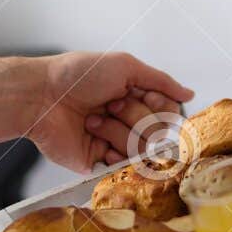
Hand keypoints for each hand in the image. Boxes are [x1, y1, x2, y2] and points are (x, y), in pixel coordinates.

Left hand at [22, 51, 193, 171]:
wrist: (42, 96)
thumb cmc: (78, 74)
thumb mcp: (125, 66)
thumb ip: (161, 81)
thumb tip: (189, 94)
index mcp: (135, 96)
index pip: (169, 111)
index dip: (158, 105)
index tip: (137, 93)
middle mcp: (127, 120)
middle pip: (158, 130)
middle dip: (134, 114)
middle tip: (109, 103)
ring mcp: (114, 141)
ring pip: (141, 147)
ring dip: (117, 129)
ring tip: (92, 118)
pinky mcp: (98, 161)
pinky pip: (123, 165)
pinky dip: (112, 150)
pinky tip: (93, 137)